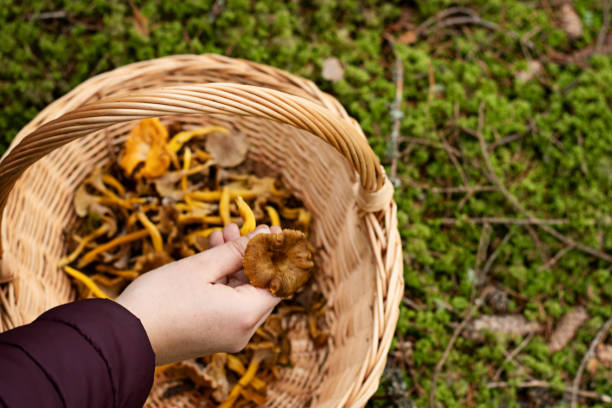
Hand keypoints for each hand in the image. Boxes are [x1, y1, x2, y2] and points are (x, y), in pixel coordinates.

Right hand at [115, 224, 280, 364]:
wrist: (120, 338)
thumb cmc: (159, 299)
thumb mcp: (202, 267)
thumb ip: (238, 250)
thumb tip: (267, 235)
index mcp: (246, 315)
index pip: (278, 280)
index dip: (276, 252)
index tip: (268, 228)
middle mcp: (243, 330)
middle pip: (260, 285)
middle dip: (250, 253)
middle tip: (237, 226)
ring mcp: (228, 335)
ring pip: (242, 292)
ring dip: (234, 263)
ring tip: (221, 232)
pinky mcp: (213, 335)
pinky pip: (228, 303)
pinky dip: (223, 280)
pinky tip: (211, 254)